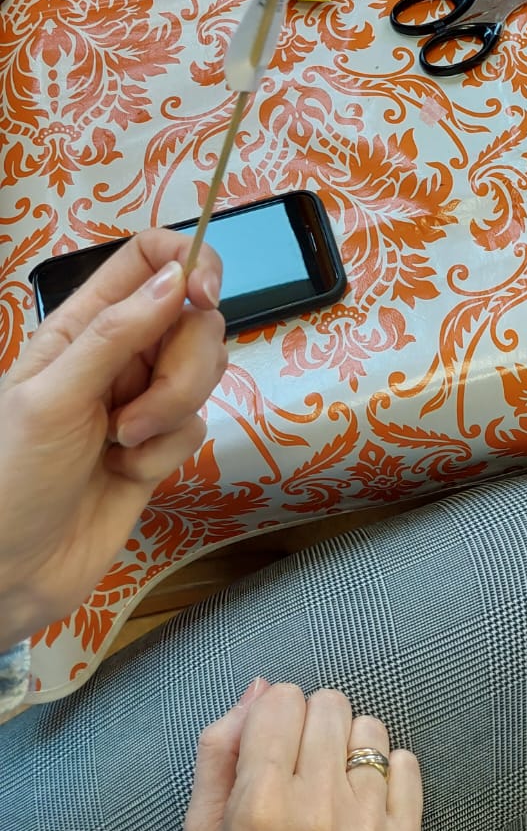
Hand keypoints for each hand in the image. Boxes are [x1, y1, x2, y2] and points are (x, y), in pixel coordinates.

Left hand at [0, 230, 224, 650]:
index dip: (188, 262)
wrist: (10, 571)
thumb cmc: (10, 478)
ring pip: (204, 371)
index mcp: (82, 325)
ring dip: (173, 410)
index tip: (204, 296)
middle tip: (136, 412)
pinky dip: (169, 450)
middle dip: (182, 366)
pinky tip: (130, 472)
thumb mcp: (54, 396)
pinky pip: (197, 424)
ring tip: (124, 445)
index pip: (149, 259)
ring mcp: (142, 398)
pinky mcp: (160, 445)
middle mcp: (118, 354)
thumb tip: (179, 277)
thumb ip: (118, 334)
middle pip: (193, 318)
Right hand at [186, 683, 422, 830]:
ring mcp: (364, 828)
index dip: (275, 714)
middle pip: (330, 704)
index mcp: (258, 803)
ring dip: (349, 747)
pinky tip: (361, 801)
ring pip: (370, 729)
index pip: (283, 699)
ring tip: (331, 786)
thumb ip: (220, 749)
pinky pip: (407, 765)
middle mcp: (316, 809)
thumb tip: (261, 687)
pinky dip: (386, 772)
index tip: (272, 743)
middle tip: (300, 765)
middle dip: (311, 724)